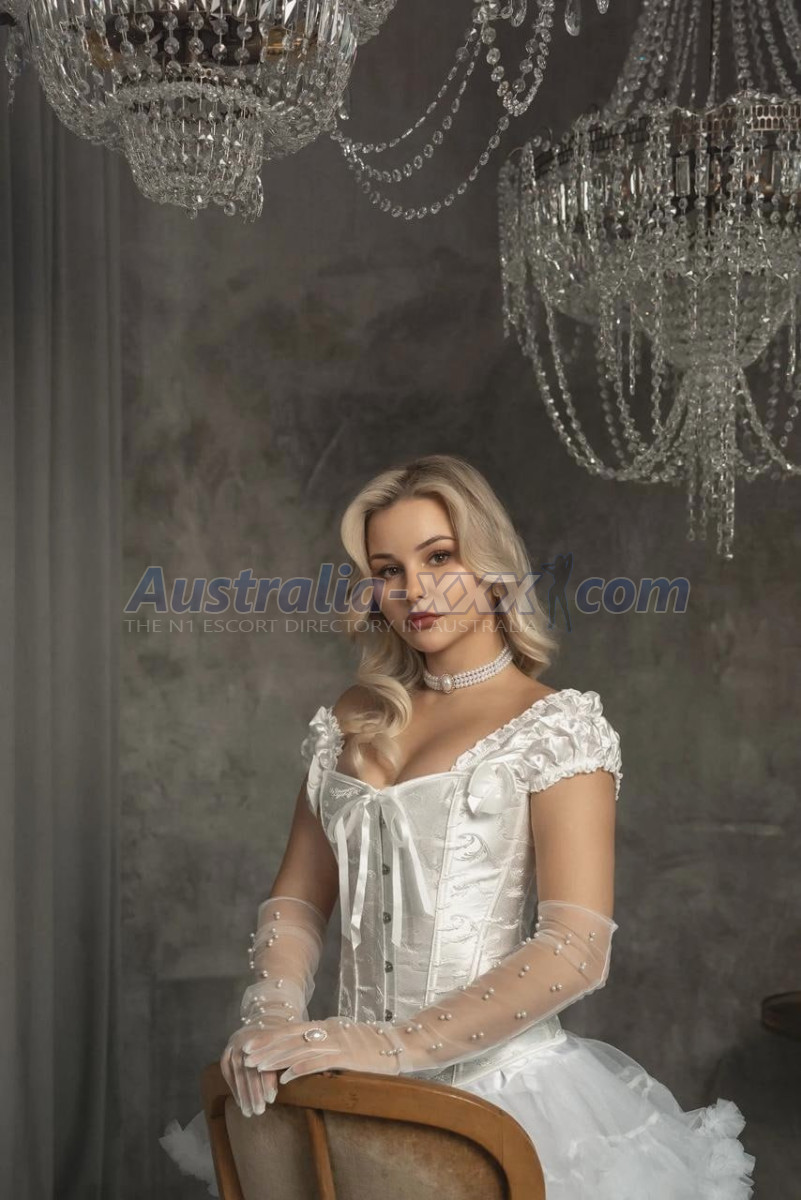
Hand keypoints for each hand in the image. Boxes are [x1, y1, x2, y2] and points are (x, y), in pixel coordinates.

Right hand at [221, 1014, 291, 1115]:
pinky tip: (240, 1104)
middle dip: (254, 1092)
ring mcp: (233, 1045)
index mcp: (264, 1034)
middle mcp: (245, 1039)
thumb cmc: (283, 1036)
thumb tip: (297, 1076)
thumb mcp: (290, 1043)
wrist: (264, 1019)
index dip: (267, 1080)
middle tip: (259, 1111)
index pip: (265, 1060)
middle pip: (249, 1069)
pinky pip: (228, 1074)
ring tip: (249, 1113)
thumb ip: (291, 1058)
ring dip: (243, 1095)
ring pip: (237, 1073)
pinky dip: (235, 1089)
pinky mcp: (226, 1053)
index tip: (271, 1099)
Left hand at [239, 1015, 403, 1084]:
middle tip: (244, 1055)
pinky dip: (300, 1068)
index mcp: (325, 1026)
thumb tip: (304, 1051)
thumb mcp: (344, 1039)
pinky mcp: (347, 1057)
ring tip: (257, 1067)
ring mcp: (337, 1042)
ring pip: (299, 1049)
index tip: (249, 1045)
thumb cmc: (372, 1045)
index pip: (291, 1030)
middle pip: (290, 1037)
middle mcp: (328, 1030)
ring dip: (276, 1058)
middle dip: (266, 1046)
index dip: (269, 1037)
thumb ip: (325, 1042)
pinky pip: (319, 1062)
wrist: (399, 1043)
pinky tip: (286, 1078)